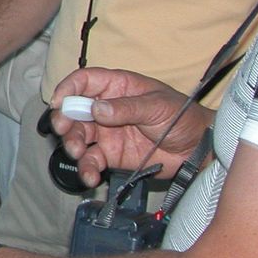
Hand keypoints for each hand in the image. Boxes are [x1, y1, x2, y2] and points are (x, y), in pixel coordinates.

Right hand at [48, 67, 211, 186]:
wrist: (198, 149)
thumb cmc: (182, 117)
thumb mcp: (157, 106)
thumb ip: (126, 108)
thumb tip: (96, 109)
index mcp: (117, 87)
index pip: (84, 81)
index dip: (68, 88)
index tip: (58, 102)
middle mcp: (106, 108)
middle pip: (74, 110)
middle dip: (64, 120)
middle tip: (64, 130)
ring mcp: (106, 133)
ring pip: (78, 136)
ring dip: (72, 144)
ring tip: (79, 153)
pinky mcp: (111, 156)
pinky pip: (91, 161)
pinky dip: (87, 169)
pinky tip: (91, 177)